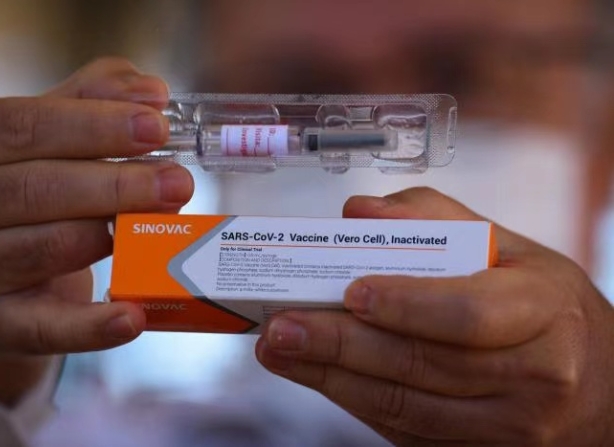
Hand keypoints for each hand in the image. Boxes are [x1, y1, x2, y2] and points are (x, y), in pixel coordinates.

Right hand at [0, 58, 192, 403]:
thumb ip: (92, 97)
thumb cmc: (20, 177)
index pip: (26, 126)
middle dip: (118, 185)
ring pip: (47, 249)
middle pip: (39, 190)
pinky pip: (41, 328)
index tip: (157, 128)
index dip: (96, 125)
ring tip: (168, 224)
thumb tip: (151, 92)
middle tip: (179, 182)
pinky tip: (133, 317)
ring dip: (114, 237)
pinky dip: (90, 327)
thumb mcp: (42, 127)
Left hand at [256, 187, 613, 445]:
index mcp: (542, 308)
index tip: (349, 292)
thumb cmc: (542, 304)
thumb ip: (433, 219)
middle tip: (282, 326)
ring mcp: (508, 425)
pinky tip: (317, 375)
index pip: (466, 312)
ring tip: (280, 350)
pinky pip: (405, 429)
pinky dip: (354, 401)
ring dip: (331, 377)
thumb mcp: (509, 247)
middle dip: (340, 344)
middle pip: (421, 363)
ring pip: (404, 404)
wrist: (595, 383)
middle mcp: (533, 374)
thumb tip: (358, 213)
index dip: (405, 304)